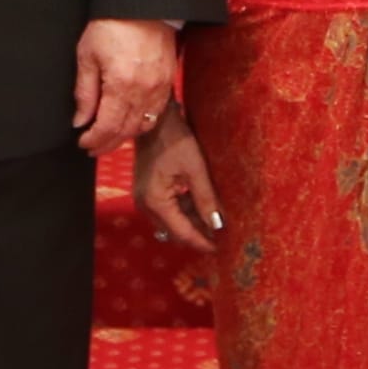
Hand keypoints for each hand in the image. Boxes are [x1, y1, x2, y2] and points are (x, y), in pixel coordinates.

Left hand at [73, 18, 179, 158]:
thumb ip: (84, 92)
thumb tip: (80, 120)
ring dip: (125, 136)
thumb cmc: (112, 25)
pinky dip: (141, 122)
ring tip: (109, 138)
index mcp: (122, 85)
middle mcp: (144, 90)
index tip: (83, 143)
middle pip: (127, 130)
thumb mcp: (87, 56)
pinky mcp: (169, 80)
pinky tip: (129, 122)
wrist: (143, 4)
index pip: (108, 126)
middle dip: (108, 143)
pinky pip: (156, 112)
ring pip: (143, 124)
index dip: (95, 139)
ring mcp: (160, 87)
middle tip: (93, 148)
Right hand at [137, 119, 222, 247]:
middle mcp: (146, 205)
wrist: (155, 120)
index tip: (222, 249)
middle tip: (222, 238)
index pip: (182, 233)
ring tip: (215, 223)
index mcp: (156, 202)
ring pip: (172, 222)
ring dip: (192, 223)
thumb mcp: (195, 169)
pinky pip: (168, 209)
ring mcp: (145, 198)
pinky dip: (184, 211)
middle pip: (174, 231)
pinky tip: (202, 208)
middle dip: (198, 235)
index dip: (202, 242)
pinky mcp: (148, 191)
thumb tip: (218, 225)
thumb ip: (206, 199)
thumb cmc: (175, 140)